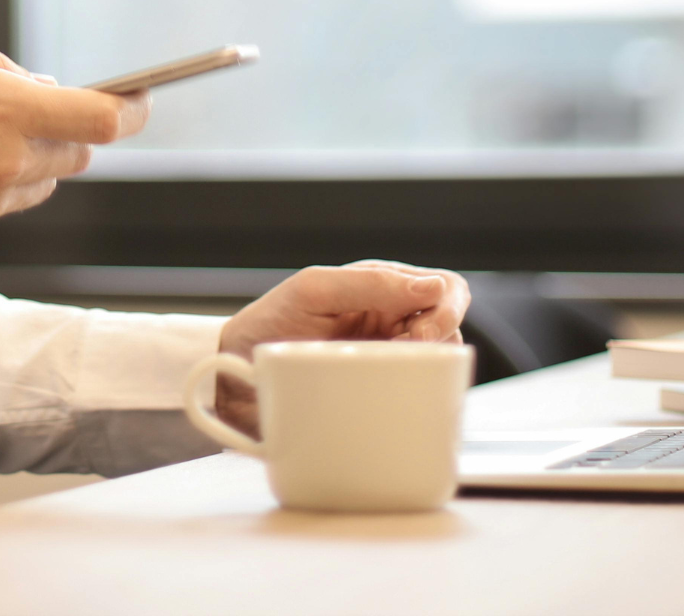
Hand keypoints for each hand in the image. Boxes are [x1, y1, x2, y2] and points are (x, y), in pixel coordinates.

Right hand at [0, 39, 148, 257]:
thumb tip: (38, 86)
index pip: (100, 119)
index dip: (131, 110)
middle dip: (66, 131)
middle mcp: (5, 165)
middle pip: (75, 155)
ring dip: (26, 161)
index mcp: (4, 112)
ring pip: (38, 183)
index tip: (140, 100)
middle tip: (29, 109)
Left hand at [212, 261, 469, 436]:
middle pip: (451, 326)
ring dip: (428, 367)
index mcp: (382, 288)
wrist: (232, 376)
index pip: (444, 288)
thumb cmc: (269, 324)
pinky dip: (417, 398)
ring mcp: (388, 361)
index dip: (446, 307)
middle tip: (408, 350)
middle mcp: (392, 323)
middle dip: (442, 337)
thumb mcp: (313, 291)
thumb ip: (369, 283)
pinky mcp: (381, 396)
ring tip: (389, 372)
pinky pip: (418, 396)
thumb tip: (433, 288)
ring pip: (440, 363)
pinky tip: (396, 400)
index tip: (420, 330)